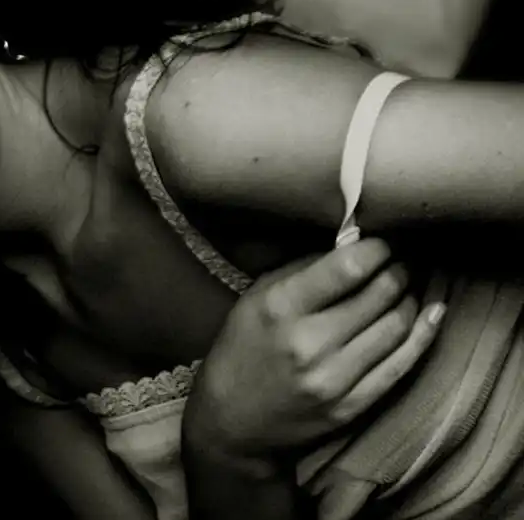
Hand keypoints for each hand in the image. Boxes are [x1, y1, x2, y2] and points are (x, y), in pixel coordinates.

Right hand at [184, 238, 444, 456]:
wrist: (231, 421)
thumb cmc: (241, 348)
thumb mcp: (257, 297)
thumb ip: (303, 269)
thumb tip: (353, 245)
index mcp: (281, 308)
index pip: (348, 268)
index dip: (377, 248)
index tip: (383, 241)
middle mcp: (310, 343)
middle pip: (381, 294)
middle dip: (398, 269)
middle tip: (401, 259)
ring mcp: (334, 379)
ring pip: (397, 326)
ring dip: (410, 297)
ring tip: (407, 285)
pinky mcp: (352, 407)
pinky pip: (401, 365)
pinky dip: (423, 334)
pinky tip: (432, 313)